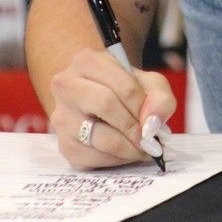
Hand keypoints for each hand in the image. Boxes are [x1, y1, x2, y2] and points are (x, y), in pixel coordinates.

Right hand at [49, 47, 175, 168]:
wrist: (97, 99)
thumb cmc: (123, 89)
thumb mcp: (148, 83)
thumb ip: (160, 98)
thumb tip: (152, 124)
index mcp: (87, 62)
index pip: (124, 87)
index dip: (145, 108)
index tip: (155, 122)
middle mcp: (66, 86)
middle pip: (106, 106)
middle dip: (135, 128)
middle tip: (150, 140)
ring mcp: (62, 117)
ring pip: (101, 138)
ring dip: (130, 148)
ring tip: (142, 148)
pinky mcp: (64, 145)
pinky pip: (94, 158)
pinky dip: (117, 160)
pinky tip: (125, 152)